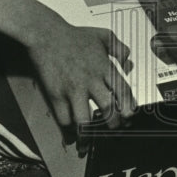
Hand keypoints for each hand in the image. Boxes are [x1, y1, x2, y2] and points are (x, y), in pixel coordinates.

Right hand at [27, 17, 135, 132]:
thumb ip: (118, 47)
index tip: (130, 116)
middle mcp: (91, 81)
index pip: (123, 91)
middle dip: (114, 124)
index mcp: (104, 68)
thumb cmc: (74, 35)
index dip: (128, 107)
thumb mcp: (103, 35)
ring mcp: (73, 90)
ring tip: (91, 141)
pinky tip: (72, 134)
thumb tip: (128, 61)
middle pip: (108, 109)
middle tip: (115, 129)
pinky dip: (69, 129)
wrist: (46, 34)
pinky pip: (64, 119)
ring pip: (85, 120)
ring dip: (90, 135)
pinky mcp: (56, 95)